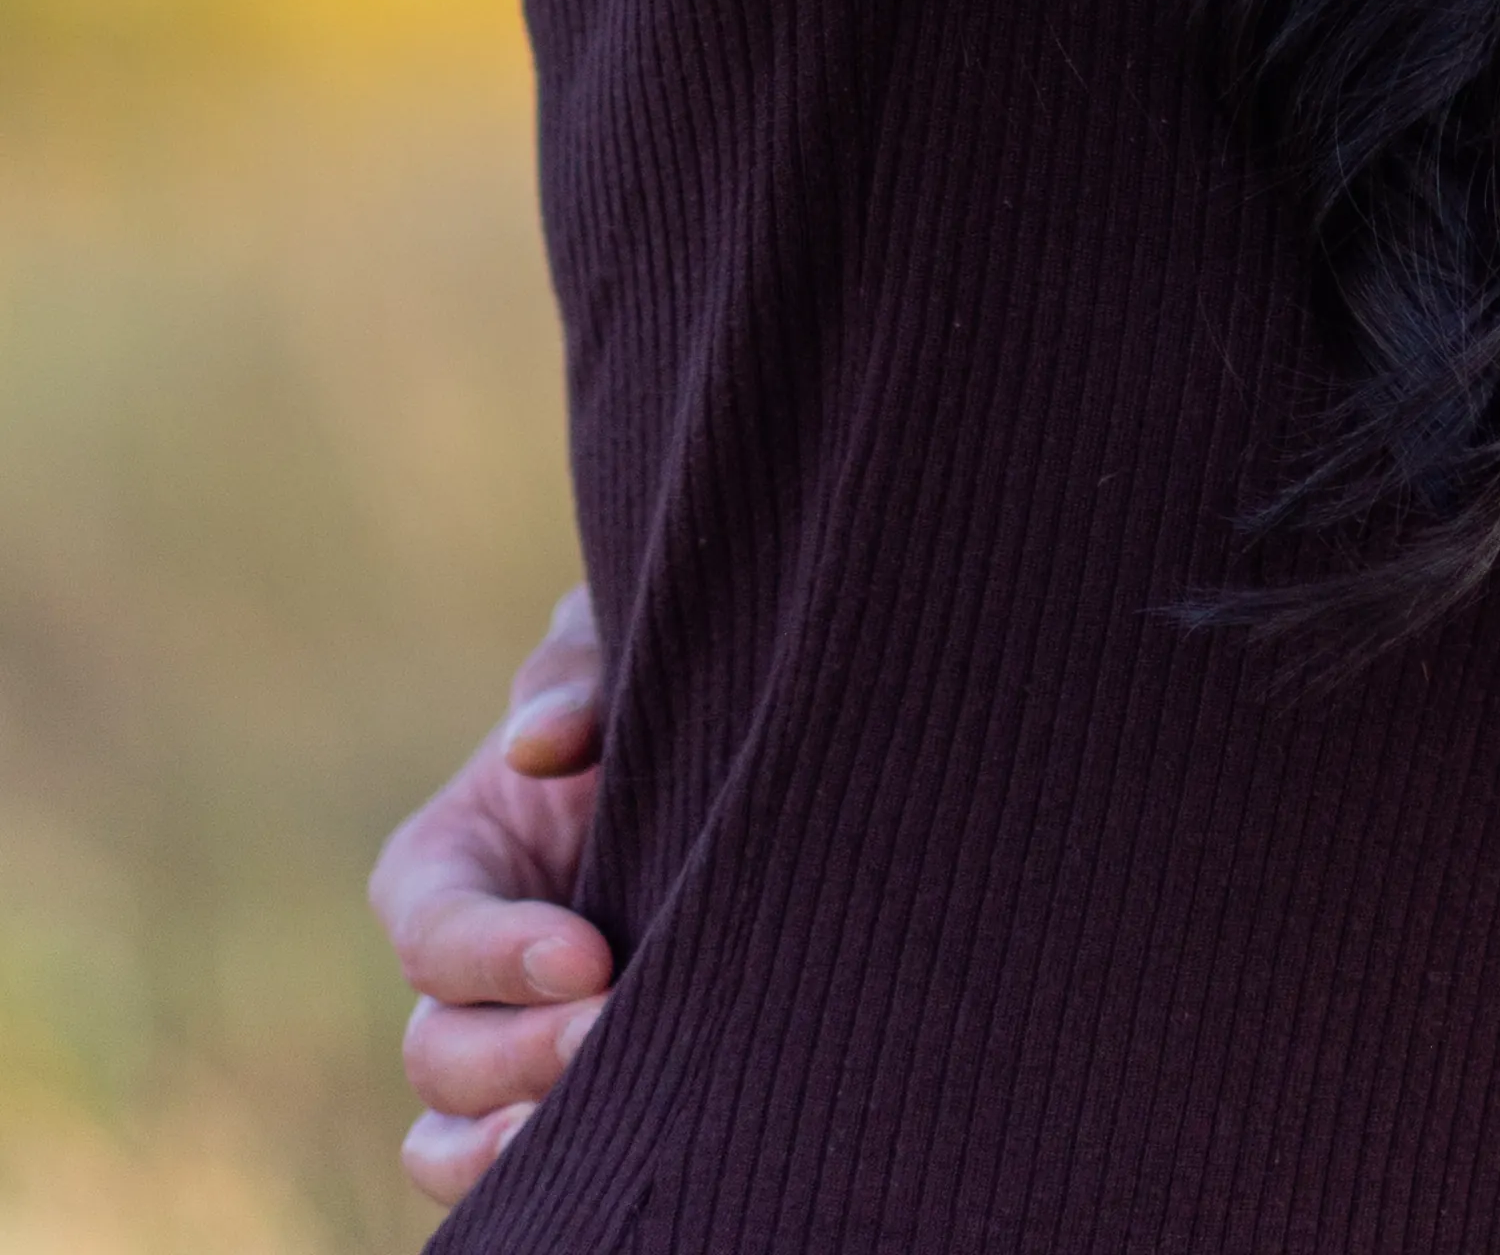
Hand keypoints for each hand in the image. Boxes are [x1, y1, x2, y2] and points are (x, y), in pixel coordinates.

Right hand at [370, 582, 612, 1208]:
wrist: (732, 747)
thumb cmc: (654, 683)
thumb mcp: (615, 649)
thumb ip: (578, 675)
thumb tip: (538, 742)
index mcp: (444, 865)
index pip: (434, 932)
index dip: (498, 955)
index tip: (591, 956)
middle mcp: (453, 970)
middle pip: (439, 1051)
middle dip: (522, 1057)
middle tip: (615, 1034)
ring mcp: (498, 1040)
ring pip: (448, 1134)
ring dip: (506, 1147)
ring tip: (594, 1133)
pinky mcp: (552, 1088)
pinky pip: (507, 1169)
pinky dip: (533, 1183)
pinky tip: (607, 1169)